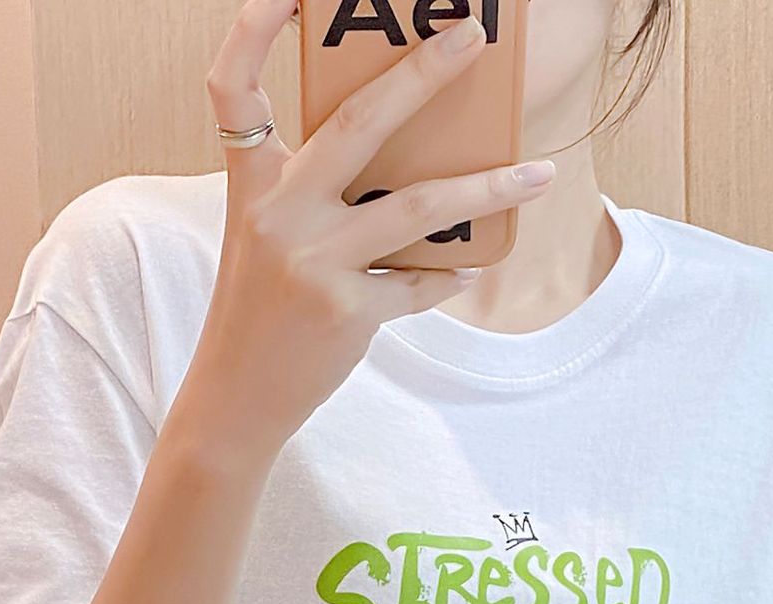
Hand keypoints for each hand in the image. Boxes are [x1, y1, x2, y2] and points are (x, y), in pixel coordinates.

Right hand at [187, 0, 558, 457]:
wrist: (235, 398)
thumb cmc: (258, 309)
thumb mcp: (265, 236)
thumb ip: (312, 190)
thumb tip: (401, 155)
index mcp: (251, 184)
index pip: (233, 90)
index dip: (250, 31)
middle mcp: (278, 214)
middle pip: (359, 123)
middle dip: (423, 73)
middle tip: (472, 38)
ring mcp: (313, 263)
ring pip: (417, 208)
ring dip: (488, 188)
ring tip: (539, 174)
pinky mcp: (346, 312)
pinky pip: (417, 283)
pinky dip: (447, 276)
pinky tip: (468, 268)